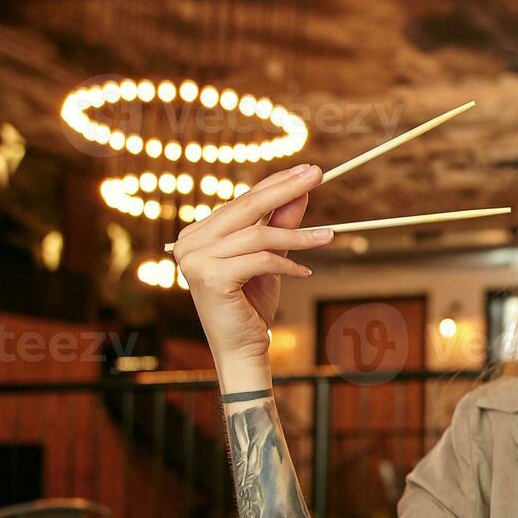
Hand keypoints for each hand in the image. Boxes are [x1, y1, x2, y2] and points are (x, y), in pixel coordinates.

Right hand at [174, 164, 332, 371]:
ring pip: (257, 234)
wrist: (242, 347)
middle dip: (286, 189)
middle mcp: (188, 242)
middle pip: (246, 207)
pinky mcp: (209, 277)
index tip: (307, 170)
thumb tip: (301, 191)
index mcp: (197, 233)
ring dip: (298, 235)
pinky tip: (304, 272)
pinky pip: (260, 259)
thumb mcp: (270, 258)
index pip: (241, 201)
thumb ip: (281, 225)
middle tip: (318, 174)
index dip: (275, 183)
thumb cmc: (252, 304)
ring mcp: (194, 259)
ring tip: (329, 236)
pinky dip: (287, 264)